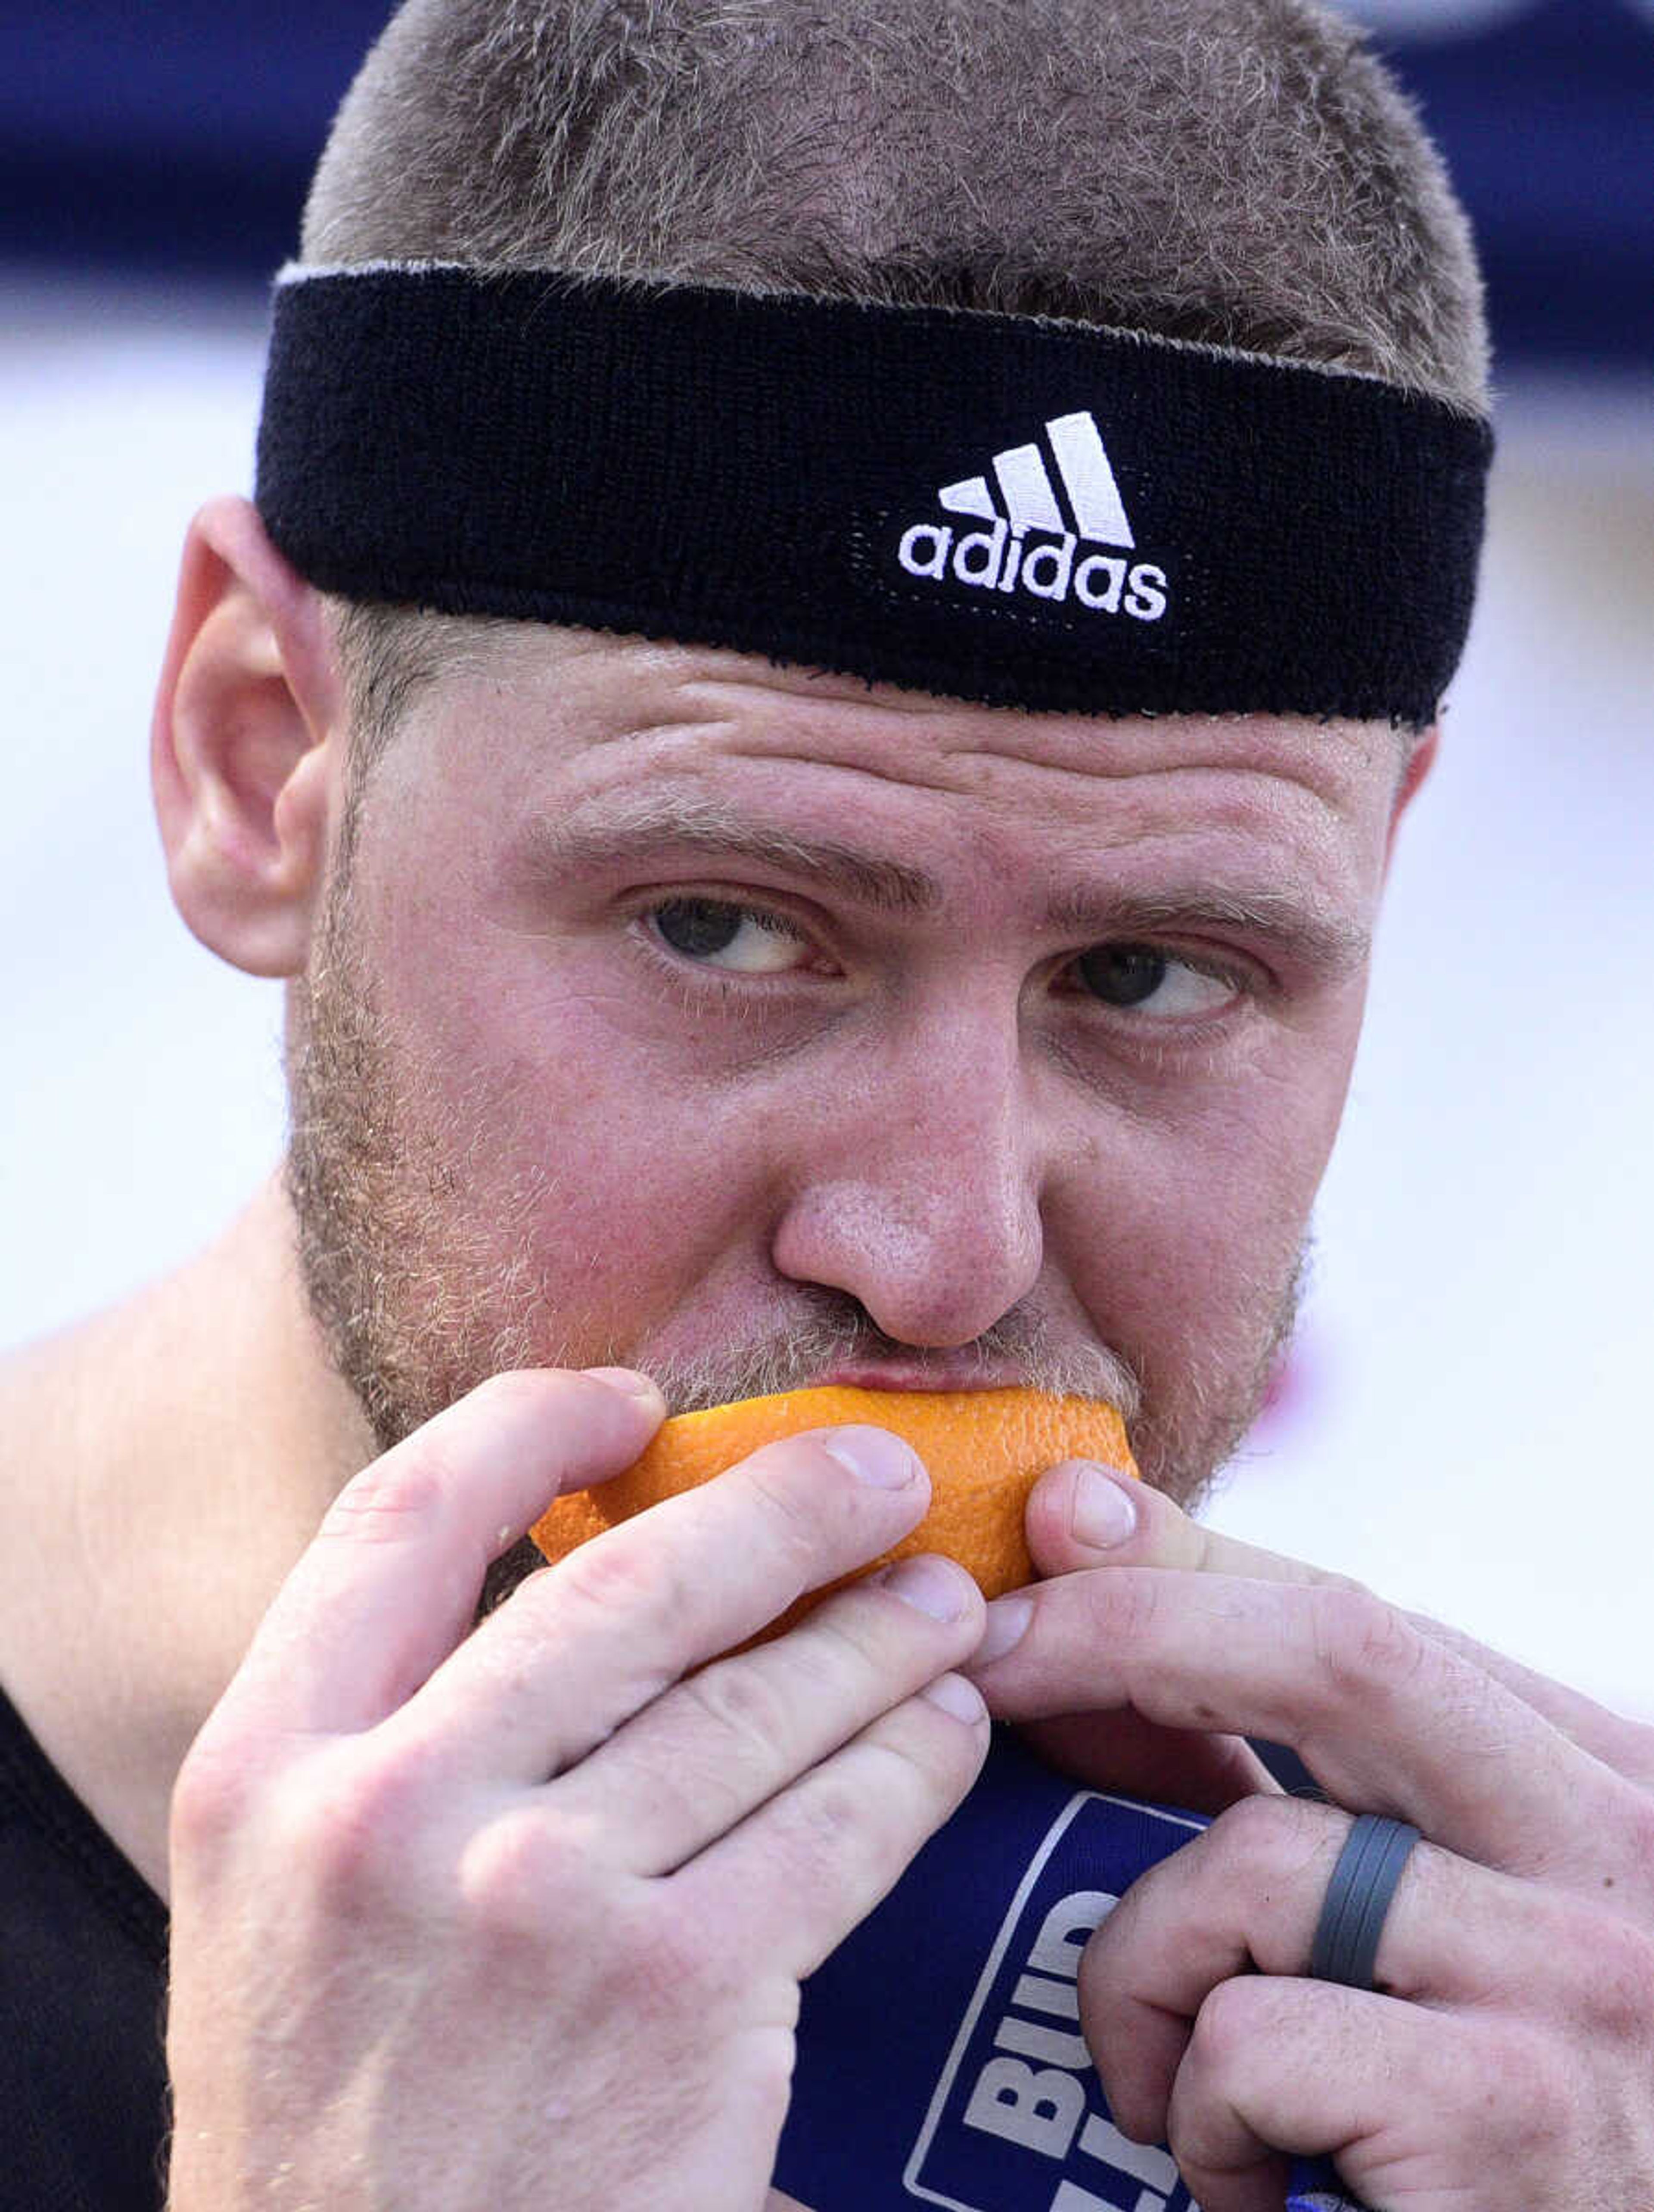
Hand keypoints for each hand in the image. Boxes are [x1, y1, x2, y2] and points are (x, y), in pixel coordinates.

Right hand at [165, 1369, 988, 2211]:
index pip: (399, 1515)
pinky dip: (911, 1759)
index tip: (636, 1403)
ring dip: (877, 1634)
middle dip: (782, 1508)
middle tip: (877, 1474)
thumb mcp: (285, 1912)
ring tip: (940, 1601)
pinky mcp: (678, 1991)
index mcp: (266, 1769)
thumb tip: (558, 1594)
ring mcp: (537, 1898)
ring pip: (757, 1699)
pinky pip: (834, 1824)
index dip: (531, 1425)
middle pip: (626, 1587)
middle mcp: (389, 1812)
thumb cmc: (338, 2131)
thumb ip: (383, 1747)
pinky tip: (945, 1732)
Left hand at [965, 1459, 1653, 2209]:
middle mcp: (1615, 1854)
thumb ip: (1297, 1780)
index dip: (1190, 1566)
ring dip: (1149, 1964)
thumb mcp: (1422, 1926)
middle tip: (993, 1654)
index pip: (1369, 1622)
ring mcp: (1576, 1981)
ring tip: (1163, 2082)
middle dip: (1131, 1626)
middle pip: (1340, 1653)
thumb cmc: (1485, 2132)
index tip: (1056, 1521)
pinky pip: (1255, 2037)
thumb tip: (1110, 1584)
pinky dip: (1197, 2107)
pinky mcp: (1510, 2119)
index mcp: (1604, 1787)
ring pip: (1261, 1861)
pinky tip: (1237, 2183)